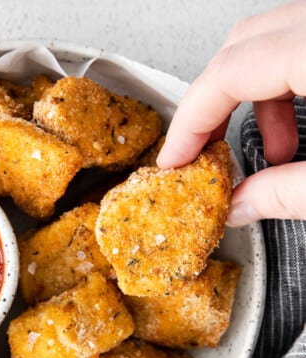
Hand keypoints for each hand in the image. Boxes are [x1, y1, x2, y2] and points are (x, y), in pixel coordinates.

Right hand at [156, 0, 305, 225]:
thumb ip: (287, 195)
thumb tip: (240, 207)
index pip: (229, 72)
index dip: (190, 121)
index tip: (175, 160)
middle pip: (241, 45)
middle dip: (213, 104)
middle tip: (204, 151)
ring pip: (273, 40)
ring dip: (253, 96)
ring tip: (267, 148)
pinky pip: (303, 43)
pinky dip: (288, 83)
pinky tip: (298, 127)